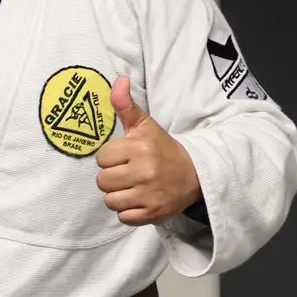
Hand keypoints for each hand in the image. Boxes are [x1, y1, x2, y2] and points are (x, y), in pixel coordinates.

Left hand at [95, 76, 200, 226]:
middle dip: (112, 177)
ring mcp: (148, 195)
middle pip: (102, 181)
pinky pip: (123, 217)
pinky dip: (129, 211)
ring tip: (133, 187)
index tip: (125, 157)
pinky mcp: (152, 214)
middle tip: (129, 173)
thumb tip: (118, 80)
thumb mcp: (145, 126)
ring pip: (110, 200)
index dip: (111, 158)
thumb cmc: (162, 149)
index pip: (101, 158)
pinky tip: (140, 199)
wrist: (194, 175)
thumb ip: (126, 105)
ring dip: (119, 195)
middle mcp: (144, 172)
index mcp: (139, 148)